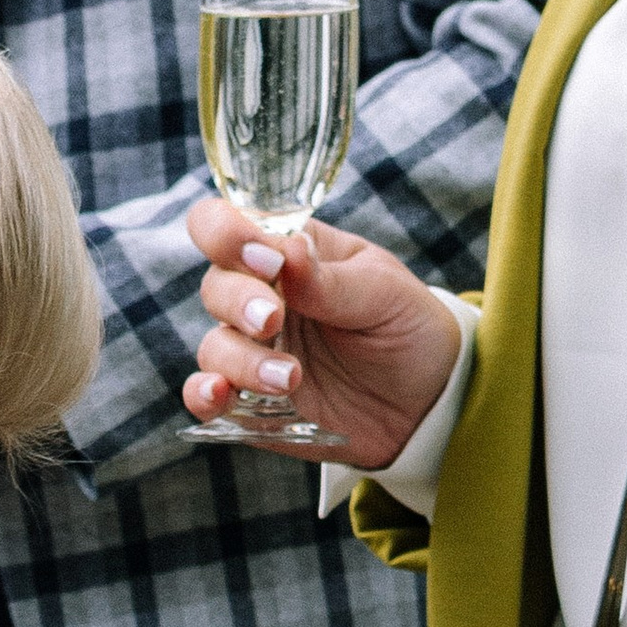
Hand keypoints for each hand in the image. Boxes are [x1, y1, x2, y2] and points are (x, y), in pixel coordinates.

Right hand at [182, 200, 461, 467]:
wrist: (424, 400)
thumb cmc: (405, 326)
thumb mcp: (383, 292)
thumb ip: (332, 279)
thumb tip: (290, 249)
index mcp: (288, 253)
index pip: (227, 226)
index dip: (227, 235)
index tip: (268, 261)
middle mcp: (261, 297)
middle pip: (215, 287)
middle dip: (239, 302)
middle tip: (274, 321)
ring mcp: (252, 351)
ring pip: (214, 346)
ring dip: (241, 360)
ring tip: (291, 378)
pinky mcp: (249, 400)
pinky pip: (206, 396)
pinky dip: (203, 395)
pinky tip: (220, 396)